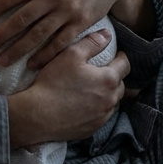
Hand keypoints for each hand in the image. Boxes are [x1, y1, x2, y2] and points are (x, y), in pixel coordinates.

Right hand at [6, 31, 133, 147]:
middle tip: (101, 72)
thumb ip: (92, 42)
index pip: (125, 65)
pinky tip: (84, 105)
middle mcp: (111, 100)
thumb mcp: (71, 54)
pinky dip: (97, 109)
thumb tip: (108, 34)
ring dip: (107, 95)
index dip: (121, 57)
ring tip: (93, 89)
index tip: (115, 55)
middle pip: (120, 85)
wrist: (37, 116)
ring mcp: (103, 117)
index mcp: (109, 79)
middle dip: (114, 77)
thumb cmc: (54, 82)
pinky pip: (102, 116)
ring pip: (112, 102)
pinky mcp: (93, 129)